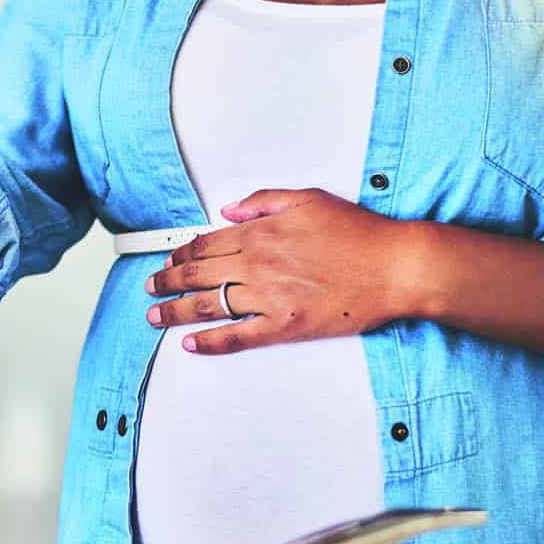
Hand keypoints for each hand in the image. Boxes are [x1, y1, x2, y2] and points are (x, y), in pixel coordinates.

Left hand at [142, 188, 430, 354]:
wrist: (393, 267)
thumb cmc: (358, 233)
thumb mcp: (309, 199)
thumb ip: (263, 202)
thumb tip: (229, 210)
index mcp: (260, 234)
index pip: (205, 244)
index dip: (180, 254)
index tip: (168, 260)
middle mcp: (257, 266)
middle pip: (197, 275)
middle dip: (166, 281)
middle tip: (150, 287)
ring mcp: (268, 298)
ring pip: (207, 305)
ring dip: (174, 311)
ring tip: (155, 315)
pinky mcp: (283, 326)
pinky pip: (236, 337)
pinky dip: (209, 341)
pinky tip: (189, 344)